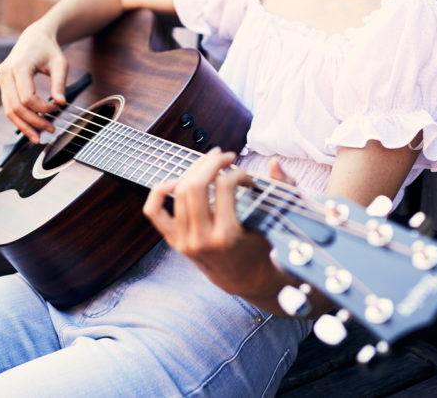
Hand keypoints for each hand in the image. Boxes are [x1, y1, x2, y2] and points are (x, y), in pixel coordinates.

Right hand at [0, 25, 68, 142]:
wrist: (34, 37)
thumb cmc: (48, 49)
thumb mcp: (59, 63)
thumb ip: (60, 83)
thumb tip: (62, 103)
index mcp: (18, 66)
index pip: (27, 97)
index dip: (43, 108)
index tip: (58, 107)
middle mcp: (5, 73)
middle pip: (15, 107)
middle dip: (33, 122)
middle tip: (50, 129)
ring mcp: (1, 79)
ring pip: (9, 110)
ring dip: (24, 125)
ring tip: (39, 137)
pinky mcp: (3, 84)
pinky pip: (8, 106)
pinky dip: (19, 119)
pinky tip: (31, 128)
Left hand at [143, 149, 277, 300]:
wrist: (242, 279)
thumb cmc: (259, 248)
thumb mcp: (274, 221)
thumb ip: (282, 189)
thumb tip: (274, 162)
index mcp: (227, 235)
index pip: (225, 187)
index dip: (237, 173)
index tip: (247, 178)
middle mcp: (202, 239)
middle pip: (196, 185)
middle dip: (211, 163)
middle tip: (225, 156)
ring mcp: (184, 241)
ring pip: (178, 191)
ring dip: (194, 170)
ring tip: (208, 164)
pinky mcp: (174, 241)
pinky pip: (154, 211)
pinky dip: (160, 191)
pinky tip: (177, 181)